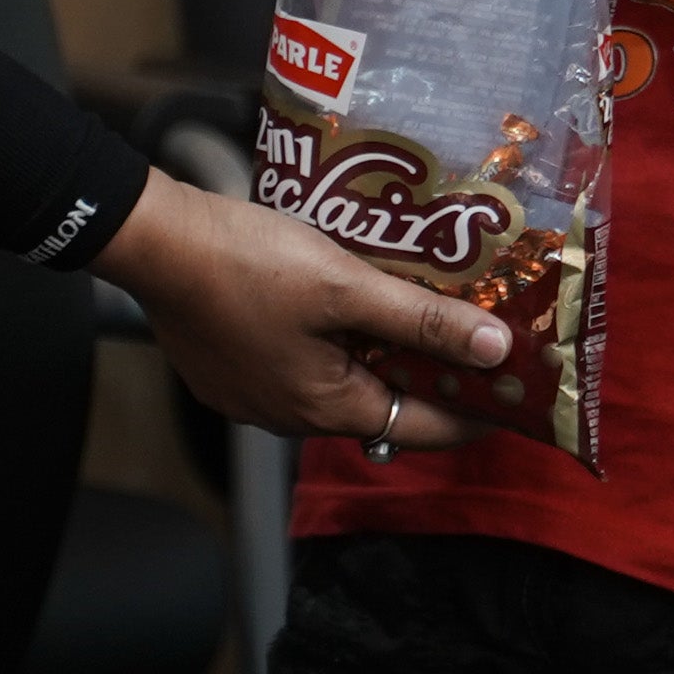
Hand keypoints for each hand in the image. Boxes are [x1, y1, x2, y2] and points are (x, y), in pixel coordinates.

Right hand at [106, 170, 514, 451]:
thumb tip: (496, 351)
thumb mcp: (348, 287)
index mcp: (325, 408)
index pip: (422, 430)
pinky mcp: (232, 368)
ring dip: (384, 353)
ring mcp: (255, 395)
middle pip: (383, 404)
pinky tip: (355, 301)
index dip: (474, 413)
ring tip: (425, 310)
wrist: (157, 243)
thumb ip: (422, 320)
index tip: (515, 394)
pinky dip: (340, 342)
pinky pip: (305, 364)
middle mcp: (290, 416)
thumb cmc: (249, 264)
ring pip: (342, 381)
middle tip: (478, 337)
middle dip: (431, 373)